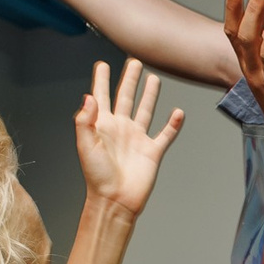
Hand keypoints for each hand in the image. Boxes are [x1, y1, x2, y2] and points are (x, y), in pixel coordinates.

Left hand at [75, 58, 184, 217]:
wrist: (115, 201)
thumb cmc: (97, 177)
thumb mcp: (85, 145)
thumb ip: (85, 120)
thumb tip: (89, 96)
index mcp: (102, 125)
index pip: (101, 96)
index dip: (101, 80)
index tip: (102, 64)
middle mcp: (121, 128)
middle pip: (126, 97)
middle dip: (129, 79)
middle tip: (133, 62)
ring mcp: (137, 139)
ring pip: (145, 110)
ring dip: (150, 95)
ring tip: (154, 79)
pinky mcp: (152, 151)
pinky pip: (165, 134)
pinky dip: (173, 124)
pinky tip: (178, 112)